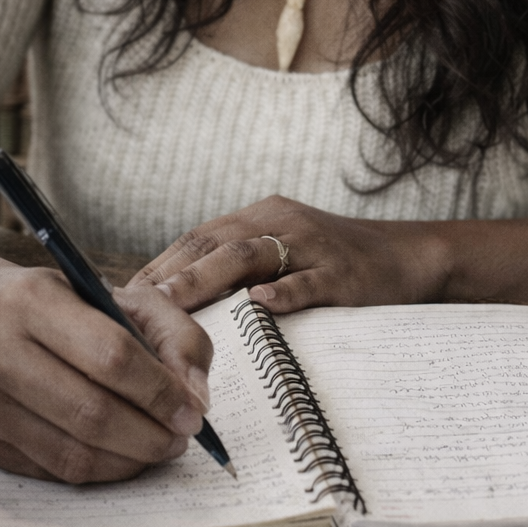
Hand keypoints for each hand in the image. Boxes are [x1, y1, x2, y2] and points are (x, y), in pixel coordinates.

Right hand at [0, 263, 211, 482]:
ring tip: (160, 446)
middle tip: (182, 437)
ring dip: (131, 459)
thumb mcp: (122, 296)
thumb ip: (175, 334)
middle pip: (90, 412)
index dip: (160, 390)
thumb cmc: (64, 305)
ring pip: (72, 452)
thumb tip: (195, 397)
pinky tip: (123, 454)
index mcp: (32, 299)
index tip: (193, 411)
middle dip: (150, 433)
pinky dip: (101, 470)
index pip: (110, 354)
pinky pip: (55, 471)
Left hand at [130, 195, 450, 313]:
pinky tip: (259, 308)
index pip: (196, 239)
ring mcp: (312, 244)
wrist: (407, 257)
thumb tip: (174, 306)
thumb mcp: (282, 257)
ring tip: (171, 307)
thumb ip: (237, 272)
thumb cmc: (334, 266)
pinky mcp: (344, 272)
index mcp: (259, 218)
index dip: (158, 266)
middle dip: (169, 275)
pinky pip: (309, 281)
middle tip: (131, 307)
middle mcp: (279, 222)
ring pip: (250, 257)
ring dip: (206, 282)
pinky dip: (283, 294)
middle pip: (213, 244)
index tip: (119, 299)